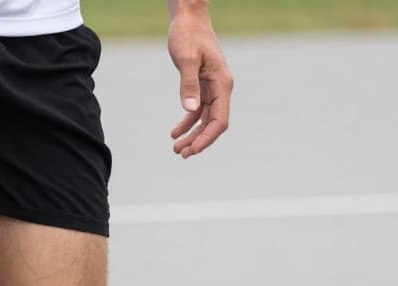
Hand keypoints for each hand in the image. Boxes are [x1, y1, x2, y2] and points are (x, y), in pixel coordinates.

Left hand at [168, 11, 233, 158]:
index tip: (193, 150)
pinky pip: (197, 110)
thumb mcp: (186, 59)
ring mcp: (212, 88)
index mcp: (222, 84)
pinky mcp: (202, 86)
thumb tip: (190, 110)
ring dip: (192, 135)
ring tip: (177, 149)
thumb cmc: (188, 35)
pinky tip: (174, 132)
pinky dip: (187, 122)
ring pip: (205, 119)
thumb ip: (188, 84)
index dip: (208, 138)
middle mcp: (221, 88)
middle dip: (199, 141)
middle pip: (214, 124)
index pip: (220, 120)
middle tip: (181, 154)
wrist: (188, 19)